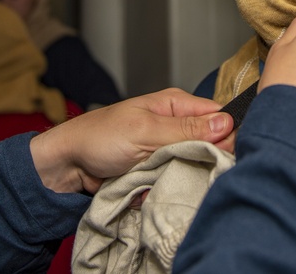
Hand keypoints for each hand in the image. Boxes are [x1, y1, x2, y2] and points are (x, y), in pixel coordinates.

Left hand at [29, 88, 234, 193]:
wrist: (69, 165)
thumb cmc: (100, 137)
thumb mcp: (144, 130)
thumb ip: (185, 129)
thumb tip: (227, 123)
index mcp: (176, 105)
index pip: (218, 117)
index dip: (225, 136)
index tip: (220, 154)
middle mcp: (175, 125)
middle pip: (210, 145)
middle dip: (203, 161)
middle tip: (184, 168)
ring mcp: (167, 150)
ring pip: (195, 168)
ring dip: (183, 178)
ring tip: (165, 179)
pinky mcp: (158, 171)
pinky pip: (176, 182)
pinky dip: (167, 188)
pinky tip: (154, 189)